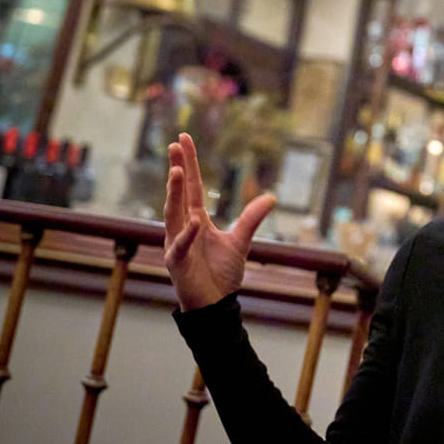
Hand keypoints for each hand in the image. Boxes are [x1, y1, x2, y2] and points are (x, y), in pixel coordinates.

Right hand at [163, 132, 275, 311]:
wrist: (215, 304)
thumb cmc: (221, 274)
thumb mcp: (240, 241)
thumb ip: (251, 219)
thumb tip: (270, 197)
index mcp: (196, 220)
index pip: (192, 187)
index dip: (189, 163)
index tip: (183, 139)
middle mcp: (182, 227)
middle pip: (179, 193)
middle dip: (178, 168)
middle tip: (175, 145)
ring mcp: (177, 243)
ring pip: (173, 214)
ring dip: (175, 193)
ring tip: (178, 171)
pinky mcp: (177, 262)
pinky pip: (181, 245)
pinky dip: (187, 234)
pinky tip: (195, 221)